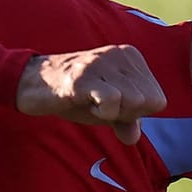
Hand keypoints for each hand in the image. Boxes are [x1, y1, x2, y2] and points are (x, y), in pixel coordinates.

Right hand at [16, 46, 165, 144]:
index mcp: (131, 57)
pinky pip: (112, 102)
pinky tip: (84, 103)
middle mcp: (120, 54)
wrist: (33, 84)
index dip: (136, 112)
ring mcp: (102, 63)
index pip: (158, 100)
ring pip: (134, 102)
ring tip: (90, 101)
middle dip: (126, 113)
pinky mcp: (84, 76)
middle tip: (99, 104)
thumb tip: (133, 137)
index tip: (110, 103)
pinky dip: (101, 113)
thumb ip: (127, 120)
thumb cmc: (75, 95)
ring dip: (112, 113)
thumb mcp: (108, 108)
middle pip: (149, 102)